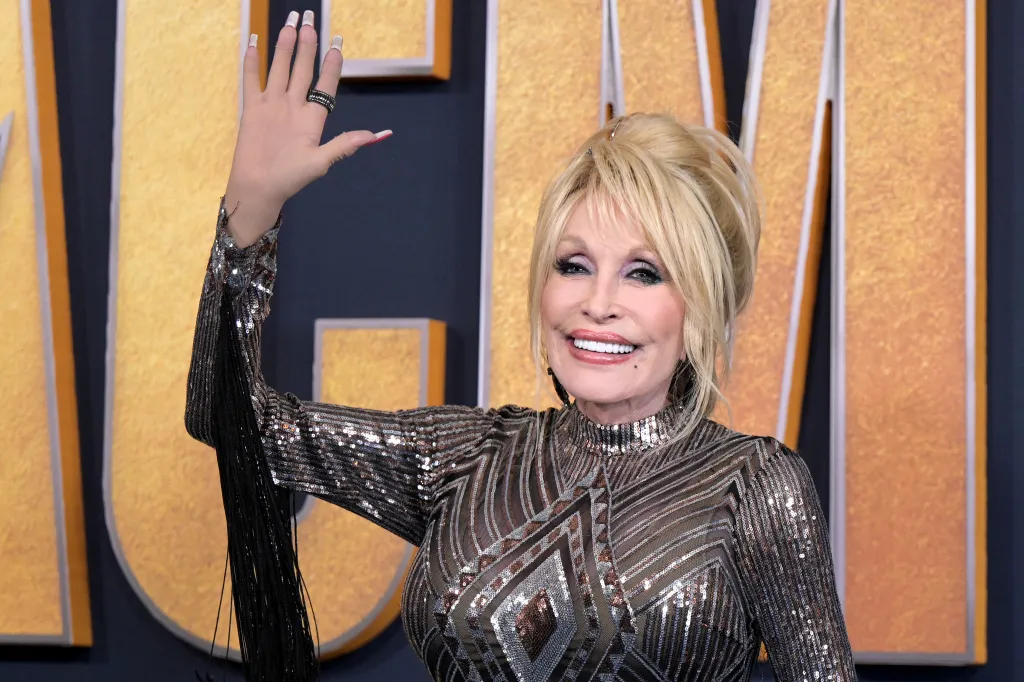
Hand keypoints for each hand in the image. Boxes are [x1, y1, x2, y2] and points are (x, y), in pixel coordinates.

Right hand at [223, 9, 390, 246]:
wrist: (260, 188)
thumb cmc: (292, 179)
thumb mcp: (322, 161)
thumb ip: (345, 144)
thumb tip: (376, 136)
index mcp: (313, 118)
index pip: (325, 85)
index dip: (331, 65)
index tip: (337, 44)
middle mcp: (294, 107)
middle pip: (303, 70)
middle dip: (309, 46)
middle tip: (312, 21)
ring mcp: (273, 106)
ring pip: (280, 69)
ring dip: (285, 47)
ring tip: (292, 24)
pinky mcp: (253, 109)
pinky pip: (252, 80)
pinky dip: (253, 62)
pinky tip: (256, 42)